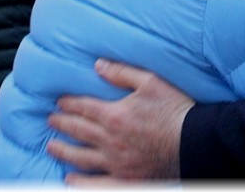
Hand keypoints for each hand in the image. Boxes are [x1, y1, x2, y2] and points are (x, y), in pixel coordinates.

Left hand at [47, 58, 191, 183]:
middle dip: (61, 124)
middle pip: (78, 131)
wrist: (194, 143)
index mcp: (114, 115)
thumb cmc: (175, 110)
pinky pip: (96, 184)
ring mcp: (116, 162)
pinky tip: (70, 179)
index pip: (83, 107)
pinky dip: (80, 182)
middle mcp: (110, 141)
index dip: (68, 103)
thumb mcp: (151, 82)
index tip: (59, 102)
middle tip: (50, 120)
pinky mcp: (125, 179)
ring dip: (63, 150)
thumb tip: (98, 65)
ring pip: (81, 157)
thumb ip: (122, 73)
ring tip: (51, 146)